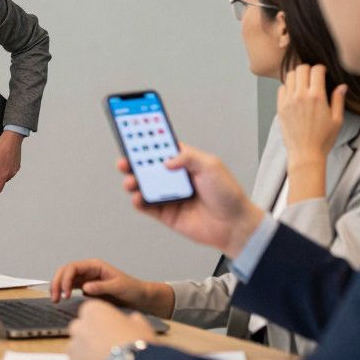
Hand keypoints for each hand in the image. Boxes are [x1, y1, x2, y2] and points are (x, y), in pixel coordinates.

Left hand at [0, 131, 22, 193]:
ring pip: (6, 176)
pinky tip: (1, 160)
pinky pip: (10, 171)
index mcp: (5, 173)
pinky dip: (5, 169)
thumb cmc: (2, 146)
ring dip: (0, 174)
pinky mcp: (17, 164)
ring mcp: (15, 169)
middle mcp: (12, 173)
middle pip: (2, 182)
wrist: (13, 136)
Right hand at [49, 259, 173, 317]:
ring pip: (66, 278)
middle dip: (58, 282)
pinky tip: (62, 299)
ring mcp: (87, 278)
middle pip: (66, 271)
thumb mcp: (118, 287)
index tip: (66, 293)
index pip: (73, 267)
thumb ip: (101, 287)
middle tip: (55, 298)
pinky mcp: (88, 287)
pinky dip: (64, 291)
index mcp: (95, 266)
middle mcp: (89, 270)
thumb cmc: (132, 289)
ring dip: (59, 287)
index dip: (66, 279)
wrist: (140, 297)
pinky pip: (71, 286)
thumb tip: (84, 288)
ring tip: (55, 300)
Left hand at [67, 300, 155, 359]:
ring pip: (77, 350)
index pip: (91, 312)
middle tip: (108, 349)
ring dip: (87, 356)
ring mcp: (73, 349)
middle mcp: (78, 327)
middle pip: (80, 330)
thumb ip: (132, 320)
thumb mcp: (142, 327)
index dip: (102, 323)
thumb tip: (132, 320)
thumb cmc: (139, 345)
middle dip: (90, 338)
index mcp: (94, 311)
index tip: (112, 332)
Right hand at [119, 145, 264, 258]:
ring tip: (131, 180)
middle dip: (134, 162)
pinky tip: (138, 196)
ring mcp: (169, 195)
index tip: (134, 134)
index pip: (162, 147)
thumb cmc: (228, 195)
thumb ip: (187, 157)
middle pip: (148, 166)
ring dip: (133, 181)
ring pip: (144, 185)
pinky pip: (146, 206)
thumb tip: (165, 160)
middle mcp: (175, 178)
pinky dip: (138, 201)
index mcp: (185, 162)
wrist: (234, 225)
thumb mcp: (211, 165)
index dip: (148, 141)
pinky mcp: (166, 213)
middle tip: (126, 159)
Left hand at [277, 64, 345, 203]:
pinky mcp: (280, 108)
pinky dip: (287, 86)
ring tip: (303, 84)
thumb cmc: (323, 139)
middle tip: (312, 76)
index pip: (316, 70)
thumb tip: (342, 86)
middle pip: (301, 69)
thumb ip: (338, 100)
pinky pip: (281, 88)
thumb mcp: (337, 119)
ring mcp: (288, 101)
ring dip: (297, 76)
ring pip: (289, 76)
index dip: (320, 68)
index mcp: (317, 97)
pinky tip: (294, 93)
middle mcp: (301, 96)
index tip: (323, 72)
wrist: (305, 153)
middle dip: (308, 69)